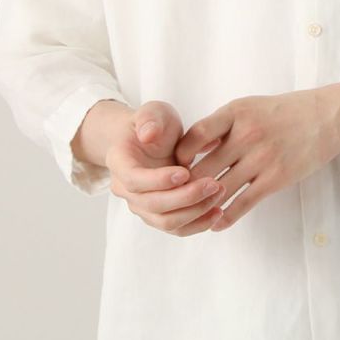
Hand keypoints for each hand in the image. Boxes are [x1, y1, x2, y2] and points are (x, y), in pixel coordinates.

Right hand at [103, 100, 229, 237]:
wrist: (152, 138)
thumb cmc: (152, 123)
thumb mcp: (152, 111)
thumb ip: (149, 119)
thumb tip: (149, 134)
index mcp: (120, 163)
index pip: (135, 180)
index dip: (159, 180)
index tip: (186, 171)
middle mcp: (126, 190)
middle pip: (153, 205)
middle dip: (186, 197)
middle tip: (213, 184)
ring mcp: (142, 206)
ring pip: (166, 222)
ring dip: (195, 212)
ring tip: (219, 193)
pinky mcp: (160, 215)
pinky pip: (178, 228)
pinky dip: (198, 223)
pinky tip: (218, 211)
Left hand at [173, 85, 339, 231]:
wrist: (327, 117)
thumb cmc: (284, 111)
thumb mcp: (249, 106)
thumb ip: (222, 125)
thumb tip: (193, 147)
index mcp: (236, 113)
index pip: (195, 136)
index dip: (180, 155)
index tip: (177, 166)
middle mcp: (245, 136)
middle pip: (203, 168)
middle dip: (186, 186)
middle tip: (175, 198)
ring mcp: (261, 159)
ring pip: (220, 189)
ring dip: (204, 204)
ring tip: (192, 214)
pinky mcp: (275, 179)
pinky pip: (243, 203)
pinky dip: (226, 216)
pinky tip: (217, 223)